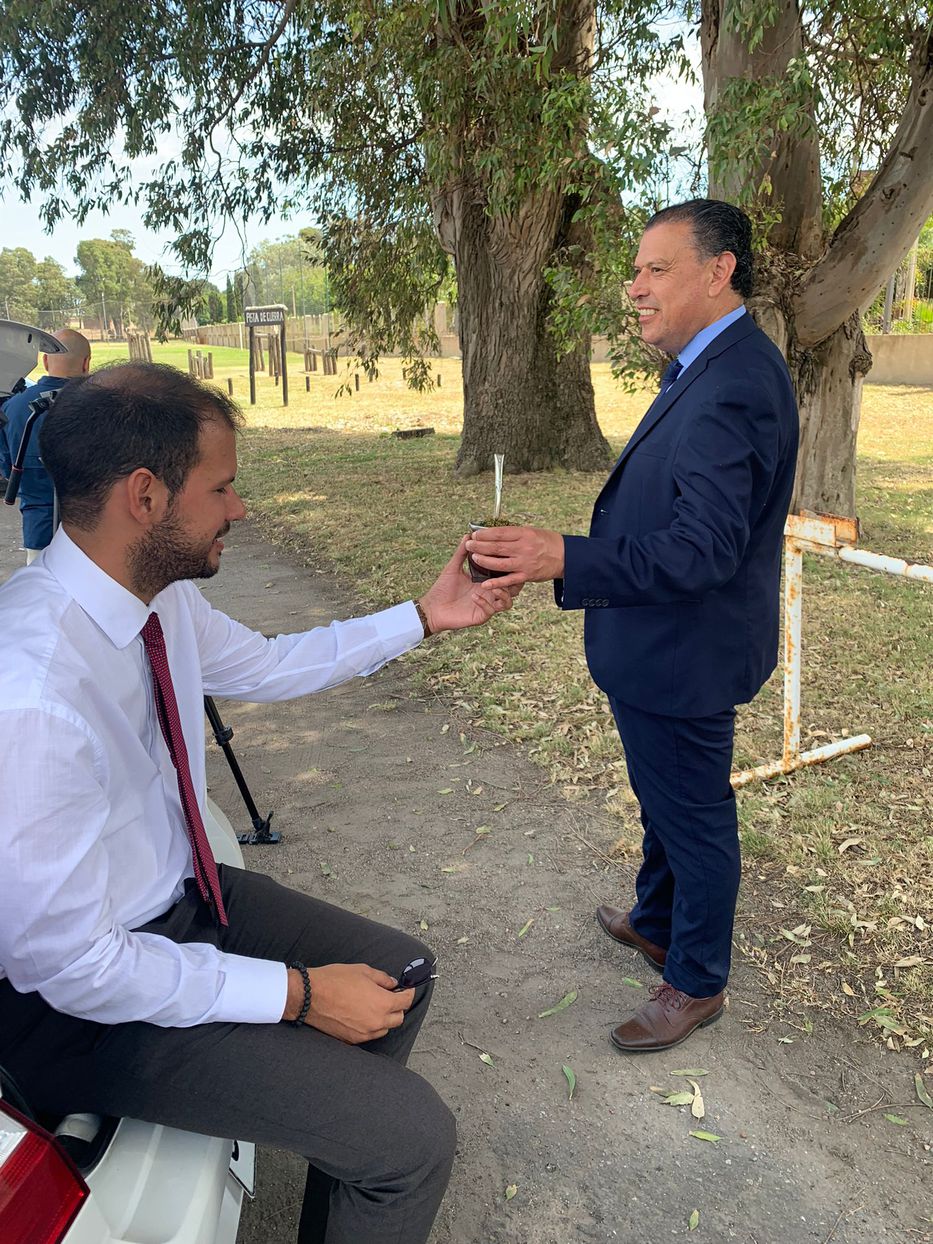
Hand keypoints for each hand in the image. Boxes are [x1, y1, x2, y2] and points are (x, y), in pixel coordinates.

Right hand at [284, 963, 414, 1043]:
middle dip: (398, 1006)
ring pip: (384, 1029)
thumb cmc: (335, 980)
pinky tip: (363, 1015)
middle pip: (398, 1018)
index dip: (408, 993)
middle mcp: (376, 1022)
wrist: (309, 996)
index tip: (406, 988)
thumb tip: (392, 984)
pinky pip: (369, 1035)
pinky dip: (371, 1026)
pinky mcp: (352, 1040)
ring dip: (385, 1018)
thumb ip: (382, 979)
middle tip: (391, 996)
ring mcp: (364, 1034)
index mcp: (382, 1003)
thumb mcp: (363, 971)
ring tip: (375, 1006)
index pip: (405, 1002)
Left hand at [418, 535, 519, 632]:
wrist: (432, 608)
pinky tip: (474, 596)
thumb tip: (467, 535)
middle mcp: (489, 593)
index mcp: (486, 581)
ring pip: (507, 602)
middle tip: (505, 575)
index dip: (509, 568)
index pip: (505, 575)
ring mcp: (487, 605)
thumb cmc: (442, 589)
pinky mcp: (481, 616)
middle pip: (513, 589)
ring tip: (491, 586)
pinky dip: (485, 602)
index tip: (506, 558)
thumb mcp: (453, 568)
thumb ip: (461, 553)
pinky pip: (491, 610)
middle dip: (513, 582)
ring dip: (503, 593)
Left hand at [465, 525, 564, 582]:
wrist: (566, 556)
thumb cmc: (547, 542)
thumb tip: (493, 532)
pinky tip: (485, 583)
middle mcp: (524, 548)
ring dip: (484, 561)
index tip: (474, 534)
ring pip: (499, 563)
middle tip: (468, 544)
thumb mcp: (532, 531)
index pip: (500, 533)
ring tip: (473, 558)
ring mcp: (525, 563)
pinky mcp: (527, 576)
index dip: (485, 534)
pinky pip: (508, 580)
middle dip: (479, 546)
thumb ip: (514, 534)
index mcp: (524, 534)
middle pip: (496, 547)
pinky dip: (496, 583)